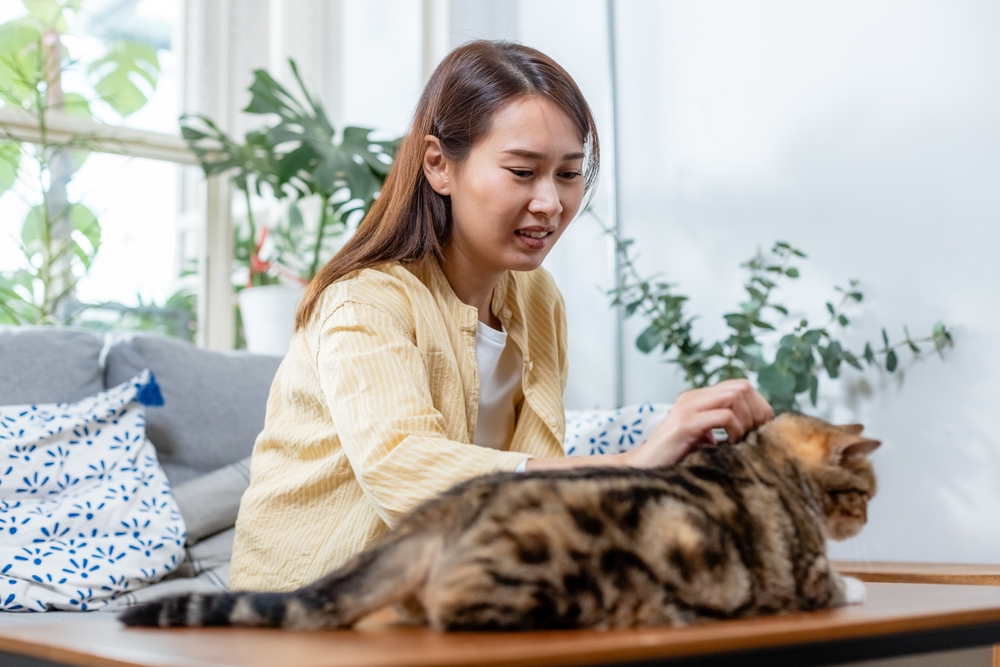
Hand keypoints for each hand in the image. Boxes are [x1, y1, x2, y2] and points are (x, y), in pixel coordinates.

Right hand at [622, 380, 773, 467]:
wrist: (642, 468)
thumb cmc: (674, 458)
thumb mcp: (703, 439)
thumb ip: (722, 428)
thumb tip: (757, 430)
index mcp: (698, 398)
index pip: (740, 386)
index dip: (758, 405)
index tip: (761, 429)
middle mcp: (692, 397)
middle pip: (741, 387)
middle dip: (757, 411)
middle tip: (756, 435)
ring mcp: (687, 408)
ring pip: (735, 396)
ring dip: (747, 420)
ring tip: (741, 440)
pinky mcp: (685, 424)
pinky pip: (724, 416)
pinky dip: (735, 430)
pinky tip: (730, 445)